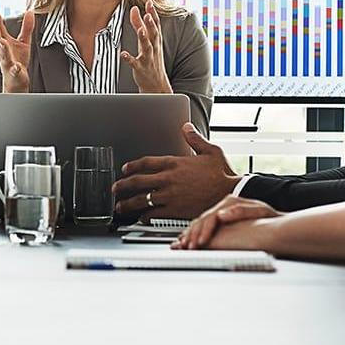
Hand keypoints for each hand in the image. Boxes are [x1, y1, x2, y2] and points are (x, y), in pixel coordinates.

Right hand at [0, 11, 33, 92]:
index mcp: (5, 43)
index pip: (0, 31)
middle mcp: (3, 52)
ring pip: (4, 55)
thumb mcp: (23, 41)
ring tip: (3, 42)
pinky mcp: (14, 72)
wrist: (15, 79)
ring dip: (3, 49)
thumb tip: (29, 12)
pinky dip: (15, 68)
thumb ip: (26, 27)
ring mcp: (8, 62)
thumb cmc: (17, 59)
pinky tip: (17, 65)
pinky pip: (14, 70)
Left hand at [113, 123, 237, 218]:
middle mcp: (168, 178)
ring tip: (120, 206)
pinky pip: (153, 213)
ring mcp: (169, 195)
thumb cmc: (223, 173)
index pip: (146, 162)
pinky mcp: (175, 210)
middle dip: (122, 185)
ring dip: (127, 203)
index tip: (124, 169)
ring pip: (141, 199)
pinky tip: (140, 217)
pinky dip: (144, 215)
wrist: (231, 192)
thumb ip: (195, 139)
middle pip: (137, 181)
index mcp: (175, 163)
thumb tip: (186, 127)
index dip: (132, 165)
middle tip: (114, 189)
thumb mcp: (211, 150)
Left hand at [120, 1, 170, 92]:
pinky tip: (123, 54)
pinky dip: (129, 58)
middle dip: (151, 24)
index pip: (155, 25)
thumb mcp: (147, 41)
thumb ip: (139, 25)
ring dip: (144, 38)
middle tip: (147, 14)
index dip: (153, 14)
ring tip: (140, 30)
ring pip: (147, 47)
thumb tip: (134, 9)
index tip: (149, 2)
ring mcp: (147, 58)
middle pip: (153, 34)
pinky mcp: (140, 68)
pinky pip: (134, 63)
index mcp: (155, 41)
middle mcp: (153, 48)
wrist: (156, 84)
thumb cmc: (151, 59)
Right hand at [173, 195, 281, 248]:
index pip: (211, 218)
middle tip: (186, 248)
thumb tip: (221, 215)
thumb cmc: (271, 217)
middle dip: (193, 235)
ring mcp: (220, 213)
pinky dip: (193, 234)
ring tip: (181, 246)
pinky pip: (202, 227)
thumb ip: (241, 211)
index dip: (203, 231)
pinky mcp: (220, 221)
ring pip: (199, 223)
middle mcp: (223, 207)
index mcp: (230, 203)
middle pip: (201, 221)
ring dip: (189, 235)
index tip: (200, 243)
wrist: (277, 220)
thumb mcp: (261, 212)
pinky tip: (186, 240)